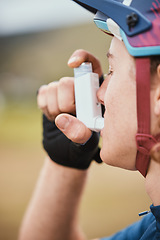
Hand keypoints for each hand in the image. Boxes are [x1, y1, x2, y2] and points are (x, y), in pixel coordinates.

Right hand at [37, 49, 102, 168]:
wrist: (66, 149)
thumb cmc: (82, 145)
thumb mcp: (86, 143)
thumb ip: (79, 133)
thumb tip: (62, 119)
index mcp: (96, 93)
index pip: (92, 64)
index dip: (82, 58)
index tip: (72, 64)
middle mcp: (80, 87)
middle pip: (67, 82)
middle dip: (66, 104)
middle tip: (71, 116)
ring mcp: (63, 90)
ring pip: (53, 87)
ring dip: (55, 108)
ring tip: (63, 119)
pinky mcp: (49, 94)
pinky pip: (43, 93)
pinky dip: (46, 107)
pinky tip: (54, 115)